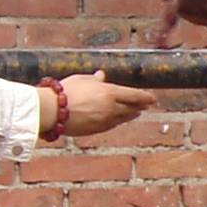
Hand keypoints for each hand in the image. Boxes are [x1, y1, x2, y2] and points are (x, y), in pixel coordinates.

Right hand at [40, 71, 157, 138]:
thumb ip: (94, 79)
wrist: (53, 111)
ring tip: (136, 113)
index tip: (153, 98)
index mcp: (109, 92)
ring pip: (123, 118)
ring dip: (131, 115)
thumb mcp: (81, 80)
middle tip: (146, 106)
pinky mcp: (97, 130)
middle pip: (131, 108)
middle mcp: (111, 108)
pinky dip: (118, 122)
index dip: (146, 97)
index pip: (134, 95)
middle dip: (140, 106)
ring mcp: (105, 120)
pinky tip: (119, 121)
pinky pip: (112, 125)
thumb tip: (102, 76)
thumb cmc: (65, 91)